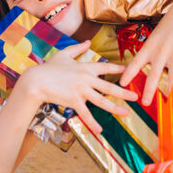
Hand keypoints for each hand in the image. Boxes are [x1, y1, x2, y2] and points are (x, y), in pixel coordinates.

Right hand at [19, 40, 137, 133]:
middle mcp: (86, 79)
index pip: (106, 68)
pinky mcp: (74, 101)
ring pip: (102, 101)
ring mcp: (81, 91)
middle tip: (136, 96)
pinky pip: (85, 114)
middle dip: (124, 92)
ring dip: (115, 108)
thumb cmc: (49, 67)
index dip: (119, 70)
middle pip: (109, 87)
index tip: (130, 72)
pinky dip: (93, 123)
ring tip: (126, 113)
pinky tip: (100, 130)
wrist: (36, 80)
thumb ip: (78, 48)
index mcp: (85, 67)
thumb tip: (88, 42)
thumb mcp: (64, 54)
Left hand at [119, 0, 172, 105]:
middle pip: (153, 76)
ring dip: (172, 93)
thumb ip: (152, 51)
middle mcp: (160, 53)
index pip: (135, 63)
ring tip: (172, 107)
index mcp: (149, 48)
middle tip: (144, 103)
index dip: (128, 74)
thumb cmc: (170, 22)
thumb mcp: (156, 36)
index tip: (121, 84)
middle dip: (149, 91)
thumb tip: (147, 63)